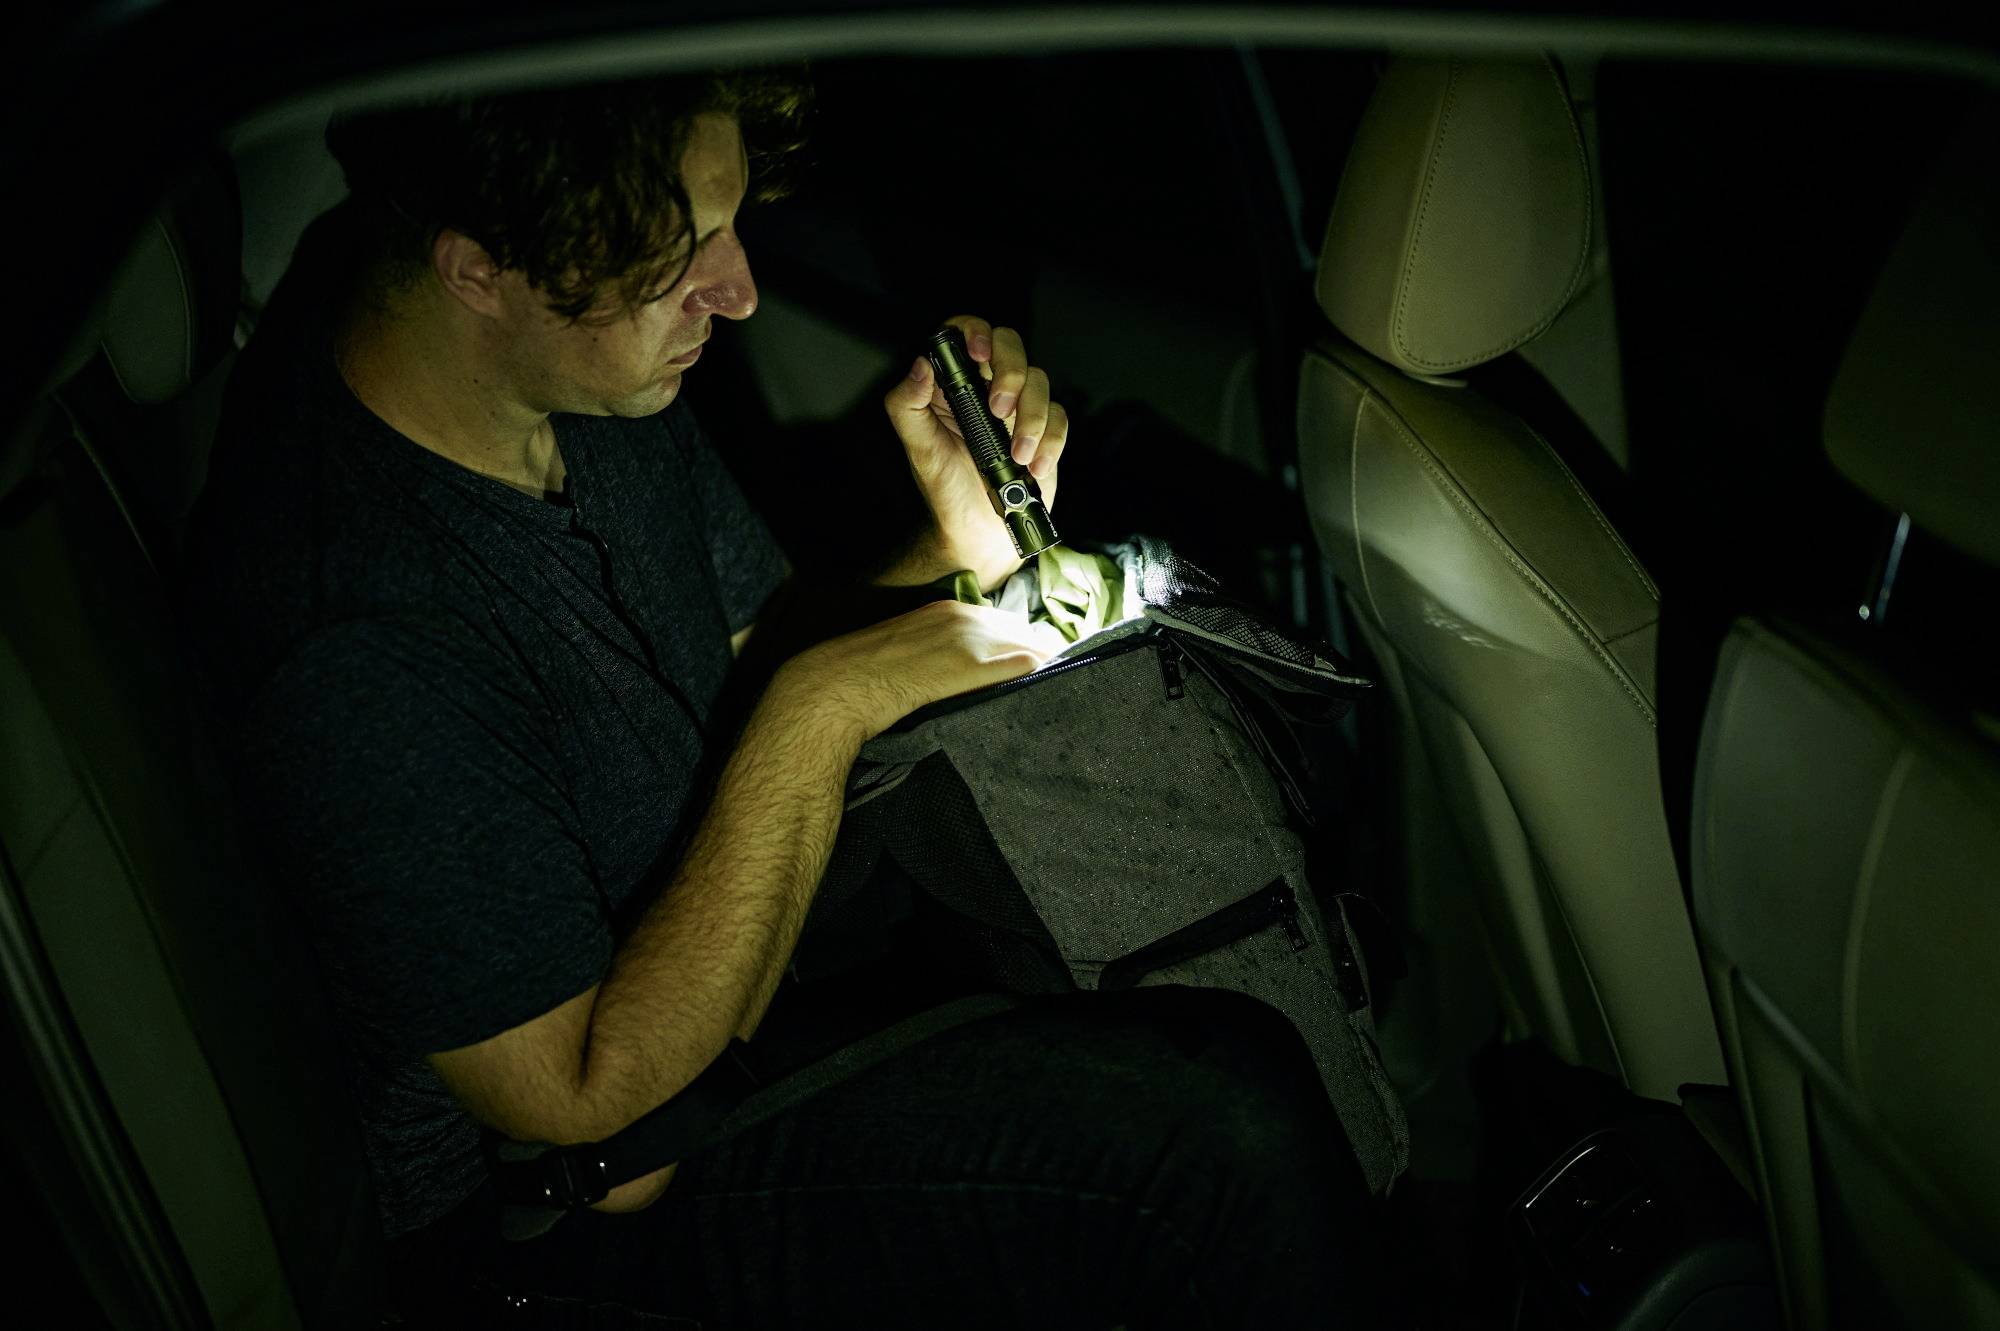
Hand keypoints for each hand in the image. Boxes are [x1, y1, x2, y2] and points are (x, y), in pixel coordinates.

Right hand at [769, 599, 1054, 745]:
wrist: (835, 686)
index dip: (1030, 644)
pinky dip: (1038, 674)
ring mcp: (966, 640)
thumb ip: (941, 651)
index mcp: (949, 610)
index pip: (1008, 623)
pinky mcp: (965, 666)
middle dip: (1046, 655)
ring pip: (1028, 647)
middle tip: (1068, 679)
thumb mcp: (907, 649)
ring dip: (1048, 667)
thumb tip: (963, 671)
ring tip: (1070, 688)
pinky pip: (1018, 665)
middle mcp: (964, 617)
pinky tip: (1054, 686)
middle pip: (1025, 632)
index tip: (1047, 663)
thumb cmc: (863, 675)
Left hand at [882, 315, 1071, 591]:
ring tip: (1018, 456)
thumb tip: (921, 365)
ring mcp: (1018, 406)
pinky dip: (1051, 441)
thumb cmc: (944, 488)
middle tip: (999, 408)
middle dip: (1011, 371)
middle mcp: (987, 386)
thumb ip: (907, 405)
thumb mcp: (917, 448)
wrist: (978, 533)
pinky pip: (1059, 417)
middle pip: (1010, 343)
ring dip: (1032, 418)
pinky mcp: (1044, 429)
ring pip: (1040, 380)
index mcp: (952, 383)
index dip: (974, 331)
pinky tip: (1035, 468)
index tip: (977, 353)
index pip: (964, 333)